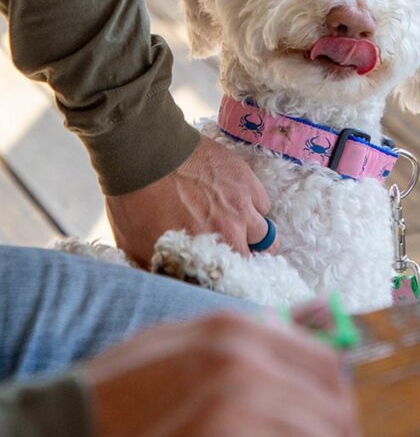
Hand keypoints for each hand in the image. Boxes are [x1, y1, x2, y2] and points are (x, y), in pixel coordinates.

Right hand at [84, 311, 361, 436]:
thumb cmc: (109, 409)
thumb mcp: (172, 349)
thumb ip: (232, 344)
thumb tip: (294, 341)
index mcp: (231, 330)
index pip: (326, 362)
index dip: (334, 402)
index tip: (327, 430)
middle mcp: (238, 360)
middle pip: (332, 407)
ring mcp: (232, 408)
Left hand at [106, 134, 274, 265]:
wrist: (144, 154)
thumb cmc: (135, 200)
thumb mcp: (137, 246)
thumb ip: (157, 267)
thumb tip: (163, 282)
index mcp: (206, 254)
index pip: (232, 281)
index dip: (230, 280)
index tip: (224, 274)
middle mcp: (232, 233)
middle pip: (259, 259)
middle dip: (246, 259)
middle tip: (232, 252)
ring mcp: (243, 205)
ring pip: (267, 232)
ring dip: (255, 235)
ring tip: (238, 228)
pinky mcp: (245, 180)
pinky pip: (262, 202)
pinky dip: (253, 206)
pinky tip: (236, 202)